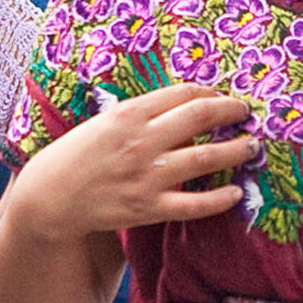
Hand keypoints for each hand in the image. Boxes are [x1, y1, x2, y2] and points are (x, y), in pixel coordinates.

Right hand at [8, 83, 253, 242]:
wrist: (51, 197)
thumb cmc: (77, 154)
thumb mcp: (105, 122)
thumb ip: (141, 115)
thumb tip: (183, 109)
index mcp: (129, 114)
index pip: (183, 94)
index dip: (210, 94)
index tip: (222, 99)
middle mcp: (141, 141)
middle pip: (200, 118)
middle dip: (231, 113)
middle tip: (246, 114)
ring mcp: (147, 176)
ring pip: (205, 158)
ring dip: (234, 150)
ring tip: (251, 146)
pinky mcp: (148, 208)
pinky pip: (194, 204)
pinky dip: (219, 199)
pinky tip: (236, 192)